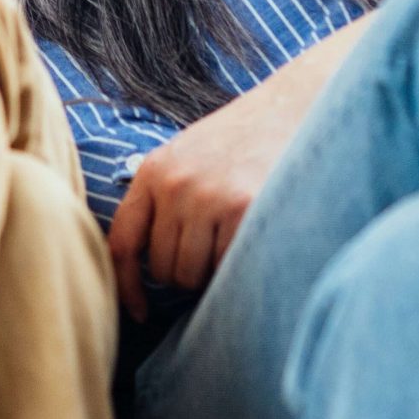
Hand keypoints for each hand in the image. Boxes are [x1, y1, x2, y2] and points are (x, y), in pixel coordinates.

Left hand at [106, 80, 302, 320]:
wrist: (295, 106)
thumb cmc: (243, 141)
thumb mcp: (190, 157)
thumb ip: (166, 199)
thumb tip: (150, 271)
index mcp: (155, 171)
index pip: (123, 243)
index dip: (127, 287)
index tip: (142, 312)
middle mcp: (175, 185)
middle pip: (163, 269)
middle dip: (188, 274)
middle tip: (217, 250)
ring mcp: (208, 197)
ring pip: (194, 275)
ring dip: (214, 273)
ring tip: (236, 238)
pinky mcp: (244, 210)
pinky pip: (229, 267)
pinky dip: (241, 266)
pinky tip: (255, 237)